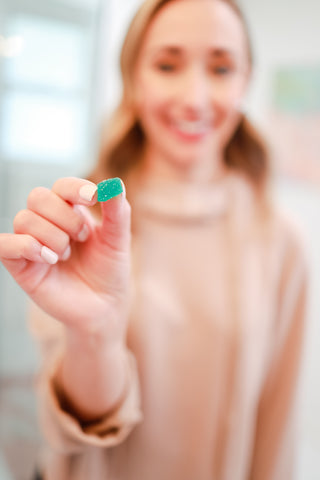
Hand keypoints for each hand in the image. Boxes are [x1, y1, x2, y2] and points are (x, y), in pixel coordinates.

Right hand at [0, 177, 130, 343]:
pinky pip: (5, 244)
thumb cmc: (109, 272)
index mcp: (71, 212)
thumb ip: (118, 212)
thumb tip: (115, 183)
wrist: (103, 308)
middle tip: (81, 238)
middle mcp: (48, 223)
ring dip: (52, 236)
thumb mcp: (118, 240)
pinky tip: (49, 259)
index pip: (62, 186)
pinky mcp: (21, 266)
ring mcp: (32, 243)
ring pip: (24, 218)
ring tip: (66, 255)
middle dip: (64, 216)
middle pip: (38, 197)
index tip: (92, 198)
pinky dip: (25, 246)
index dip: (74, 188)